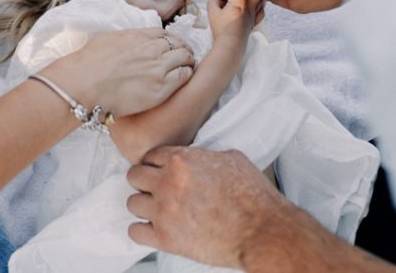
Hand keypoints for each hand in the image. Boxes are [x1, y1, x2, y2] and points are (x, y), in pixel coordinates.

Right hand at [42, 28, 194, 117]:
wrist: (83, 84)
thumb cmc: (87, 64)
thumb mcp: (104, 39)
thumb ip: (121, 39)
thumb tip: (122, 42)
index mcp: (137, 36)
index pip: (163, 33)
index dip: (170, 40)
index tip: (172, 46)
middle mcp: (151, 48)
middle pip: (177, 44)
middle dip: (183, 49)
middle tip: (185, 56)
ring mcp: (158, 67)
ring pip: (185, 58)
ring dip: (188, 61)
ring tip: (188, 66)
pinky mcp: (160, 87)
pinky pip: (183, 76)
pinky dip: (186, 74)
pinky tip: (184, 78)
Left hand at [127, 147, 350, 270]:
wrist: (262, 231)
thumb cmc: (254, 198)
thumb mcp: (232, 159)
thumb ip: (205, 156)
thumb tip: (198, 158)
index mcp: (183, 160)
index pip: (150, 156)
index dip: (155, 164)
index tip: (158, 172)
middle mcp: (168, 182)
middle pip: (134, 176)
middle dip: (144, 182)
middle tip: (154, 190)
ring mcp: (164, 211)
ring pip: (132, 203)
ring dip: (144, 206)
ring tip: (157, 211)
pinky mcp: (166, 238)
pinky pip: (135, 232)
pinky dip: (142, 231)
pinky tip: (154, 230)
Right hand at [207, 0, 264, 44]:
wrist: (230, 47)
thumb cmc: (221, 30)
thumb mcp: (211, 11)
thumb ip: (213, 0)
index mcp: (241, 2)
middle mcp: (251, 6)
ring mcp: (254, 14)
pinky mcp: (254, 21)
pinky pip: (261, 8)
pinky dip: (256, 4)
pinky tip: (246, 6)